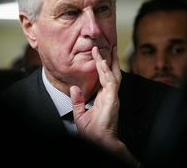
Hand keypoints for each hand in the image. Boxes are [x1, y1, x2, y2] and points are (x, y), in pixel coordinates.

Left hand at [70, 46, 137, 165]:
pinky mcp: (113, 99)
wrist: (98, 140)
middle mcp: (110, 94)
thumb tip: (73, 88)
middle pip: (112, 72)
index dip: (103, 65)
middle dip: (111, 59)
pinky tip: (102, 64)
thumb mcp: (80, 113)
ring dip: (107, 62)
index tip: (100, 53)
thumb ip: (78, 100)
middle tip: (111, 46)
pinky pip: (110, 82)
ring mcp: (113, 96)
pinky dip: (106, 72)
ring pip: (112, 74)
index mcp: (104, 97)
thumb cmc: (92, 131)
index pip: (105, 77)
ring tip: (103, 50)